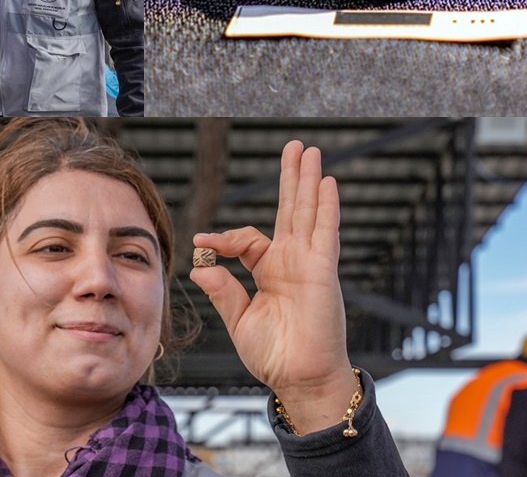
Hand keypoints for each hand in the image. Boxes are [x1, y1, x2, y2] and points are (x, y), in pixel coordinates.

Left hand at [189, 140, 354, 433]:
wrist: (299, 379)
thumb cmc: (273, 354)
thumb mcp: (239, 319)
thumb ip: (222, 290)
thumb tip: (200, 264)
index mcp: (269, 272)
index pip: (246, 240)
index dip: (223, 238)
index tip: (202, 242)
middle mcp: (291, 262)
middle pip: (289, 211)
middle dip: (290, 179)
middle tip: (293, 147)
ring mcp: (309, 264)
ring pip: (307, 213)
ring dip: (308, 181)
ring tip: (309, 151)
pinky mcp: (323, 272)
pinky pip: (325, 234)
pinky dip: (326, 207)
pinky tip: (327, 182)